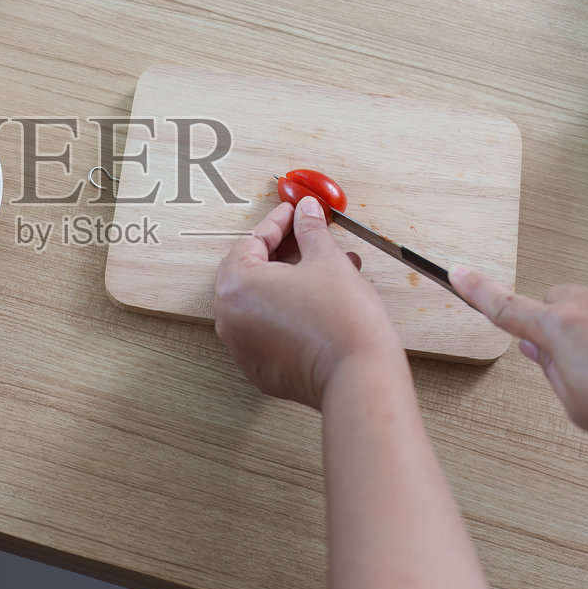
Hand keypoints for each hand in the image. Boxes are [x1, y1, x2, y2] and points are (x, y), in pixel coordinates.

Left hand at [213, 198, 405, 408]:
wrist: (358, 377)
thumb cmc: (341, 320)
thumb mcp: (327, 261)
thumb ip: (310, 230)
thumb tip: (305, 211)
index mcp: (236, 285)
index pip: (252, 242)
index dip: (278, 223)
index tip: (295, 214)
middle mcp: (229, 318)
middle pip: (250, 271)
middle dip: (283, 251)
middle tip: (307, 237)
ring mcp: (241, 346)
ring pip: (260, 301)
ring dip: (289, 281)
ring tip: (326, 268)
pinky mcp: (258, 368)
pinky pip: (266, 329)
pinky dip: (286, 311)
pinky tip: (318, 301)